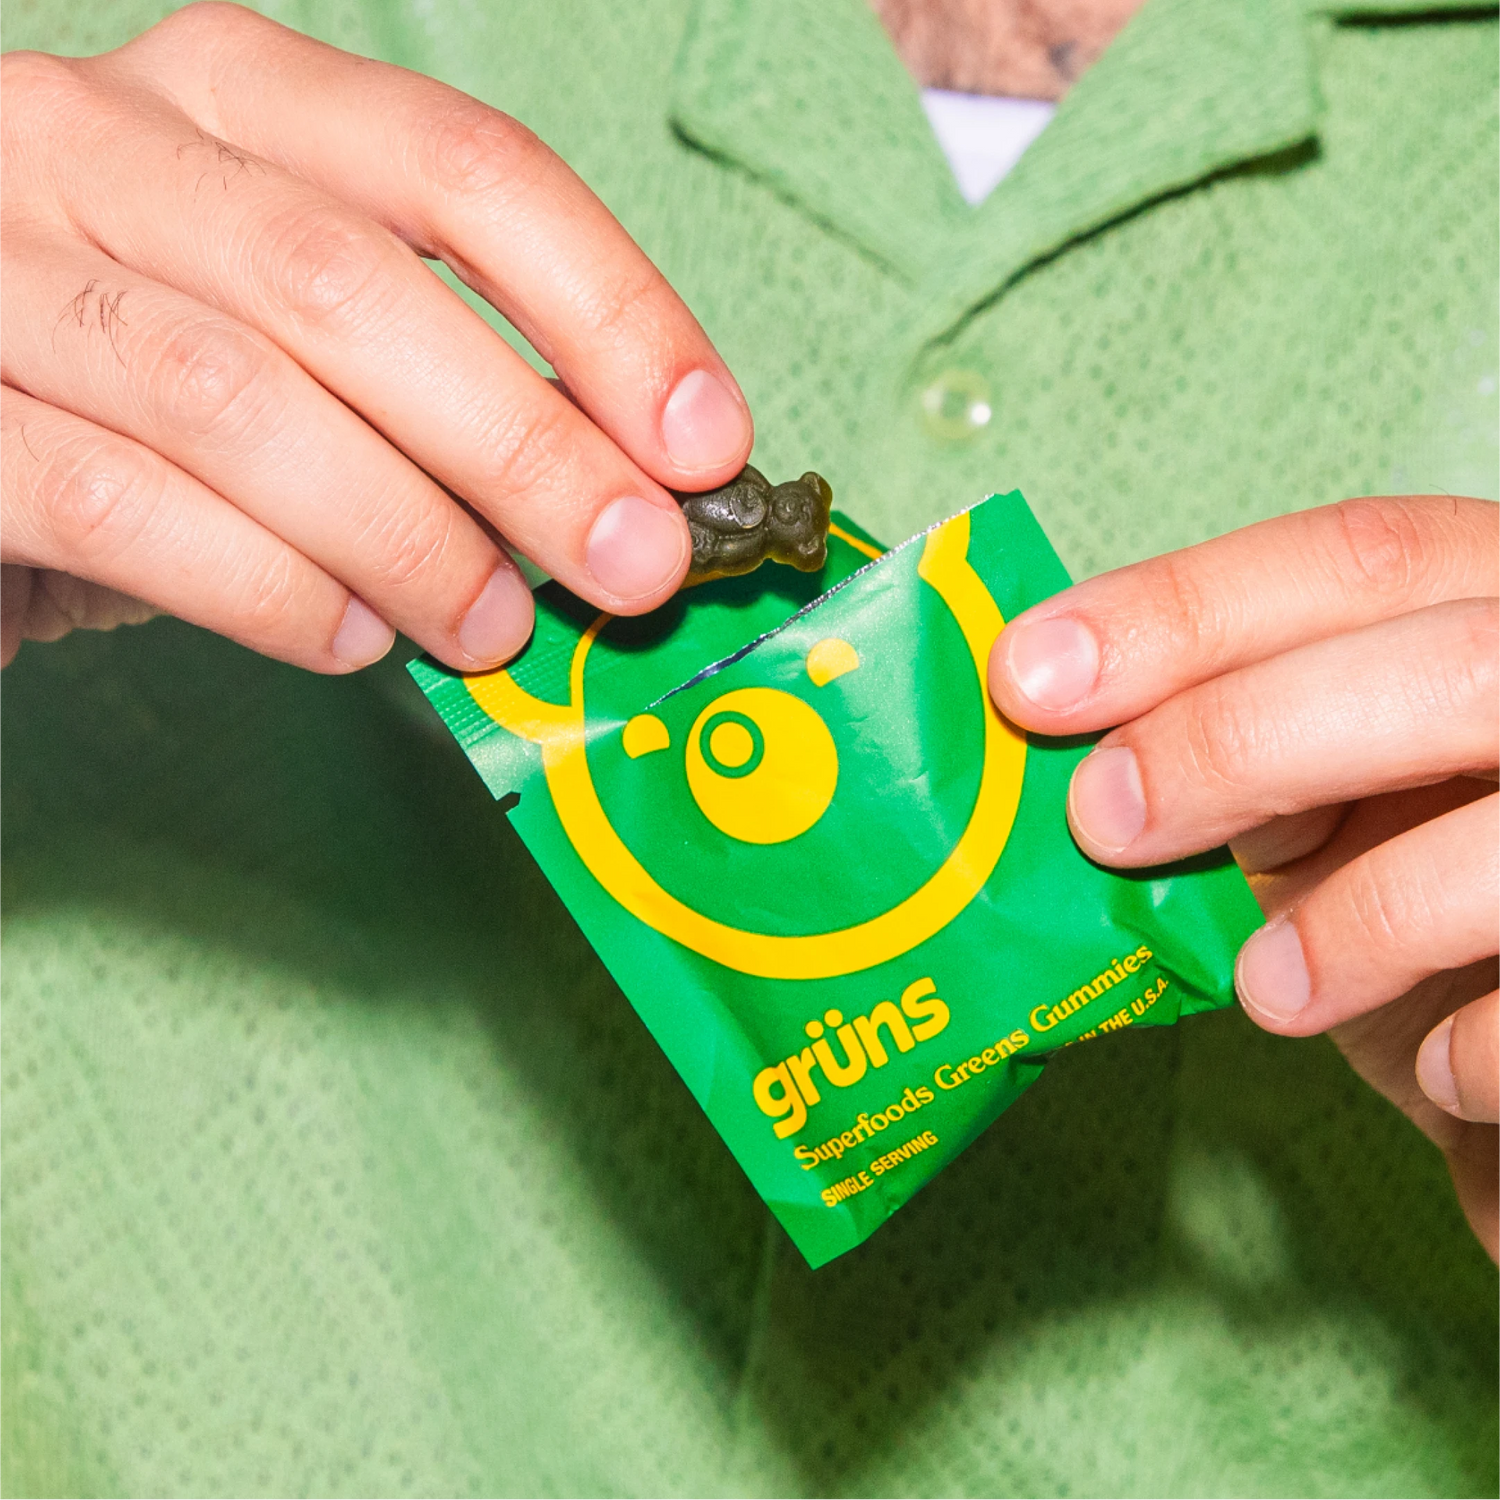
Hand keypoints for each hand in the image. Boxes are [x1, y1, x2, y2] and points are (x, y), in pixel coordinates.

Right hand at [0, 3, 751, 672]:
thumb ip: (438, 381)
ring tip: (493, 628)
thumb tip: (626, 490)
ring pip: (238, 396)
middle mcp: (101, 141)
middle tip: (631, 567)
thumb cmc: (150, 386)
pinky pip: (118, 503)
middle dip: (526, 445)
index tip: (706, 440)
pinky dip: (262, 585)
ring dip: (405, 534)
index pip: (463, 167)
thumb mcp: (301, 337)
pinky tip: (349, 639)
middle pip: (356, 284)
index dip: (609, 307)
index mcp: (234, 96)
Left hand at [989, 495, 1499, 1263]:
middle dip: (1241, 738)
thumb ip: (1252, 749)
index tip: (1029, 674)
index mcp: (1495, 606)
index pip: (1357, 559)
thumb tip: (1064, 754)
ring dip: (1360, 917)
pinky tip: (1438, 1069)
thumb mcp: (1344, 787)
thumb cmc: (1433, 874)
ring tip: (1269, 990)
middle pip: (1447, 664)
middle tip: (1101, 820)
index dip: (1182, 606)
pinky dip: (1480, 1046)